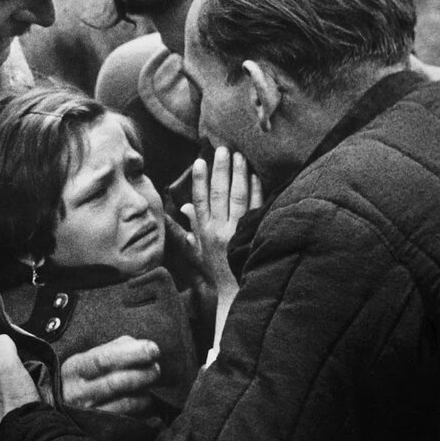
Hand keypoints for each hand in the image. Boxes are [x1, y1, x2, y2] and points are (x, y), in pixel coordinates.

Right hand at [62, 336, 160, 415]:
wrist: (66, 408)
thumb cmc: (86, 377)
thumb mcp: (91, 358)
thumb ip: (116, 348)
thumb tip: (142, 347)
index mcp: (73, 369)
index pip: (102, 359)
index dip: (131, 354)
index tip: (153, 349)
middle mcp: (76, 394)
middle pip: (114, 383)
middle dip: (141, 374)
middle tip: (156, 368)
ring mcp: (87, 416)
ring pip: (124, 403)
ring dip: (144, 392)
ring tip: (151, 382)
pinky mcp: (100, 432)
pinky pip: (128, 419)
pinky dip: (142, 408)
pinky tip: (147, 399)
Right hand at [181, 147, 262, 294]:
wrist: (235, 291)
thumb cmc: (216, 270)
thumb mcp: (197, 250)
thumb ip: (190, 227)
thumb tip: (184, 207)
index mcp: (204, 231)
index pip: (199, 200)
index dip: (199, 180)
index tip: (200, 161)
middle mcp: (218, 230)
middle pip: (219, 193)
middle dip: (220, 170)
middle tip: (223, 149)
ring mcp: (236, 232)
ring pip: (237, 197)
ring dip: (238, 175)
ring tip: (239, 156)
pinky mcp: (252, 235)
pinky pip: (255, 208)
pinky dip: (256, 191)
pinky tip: (255, 176)